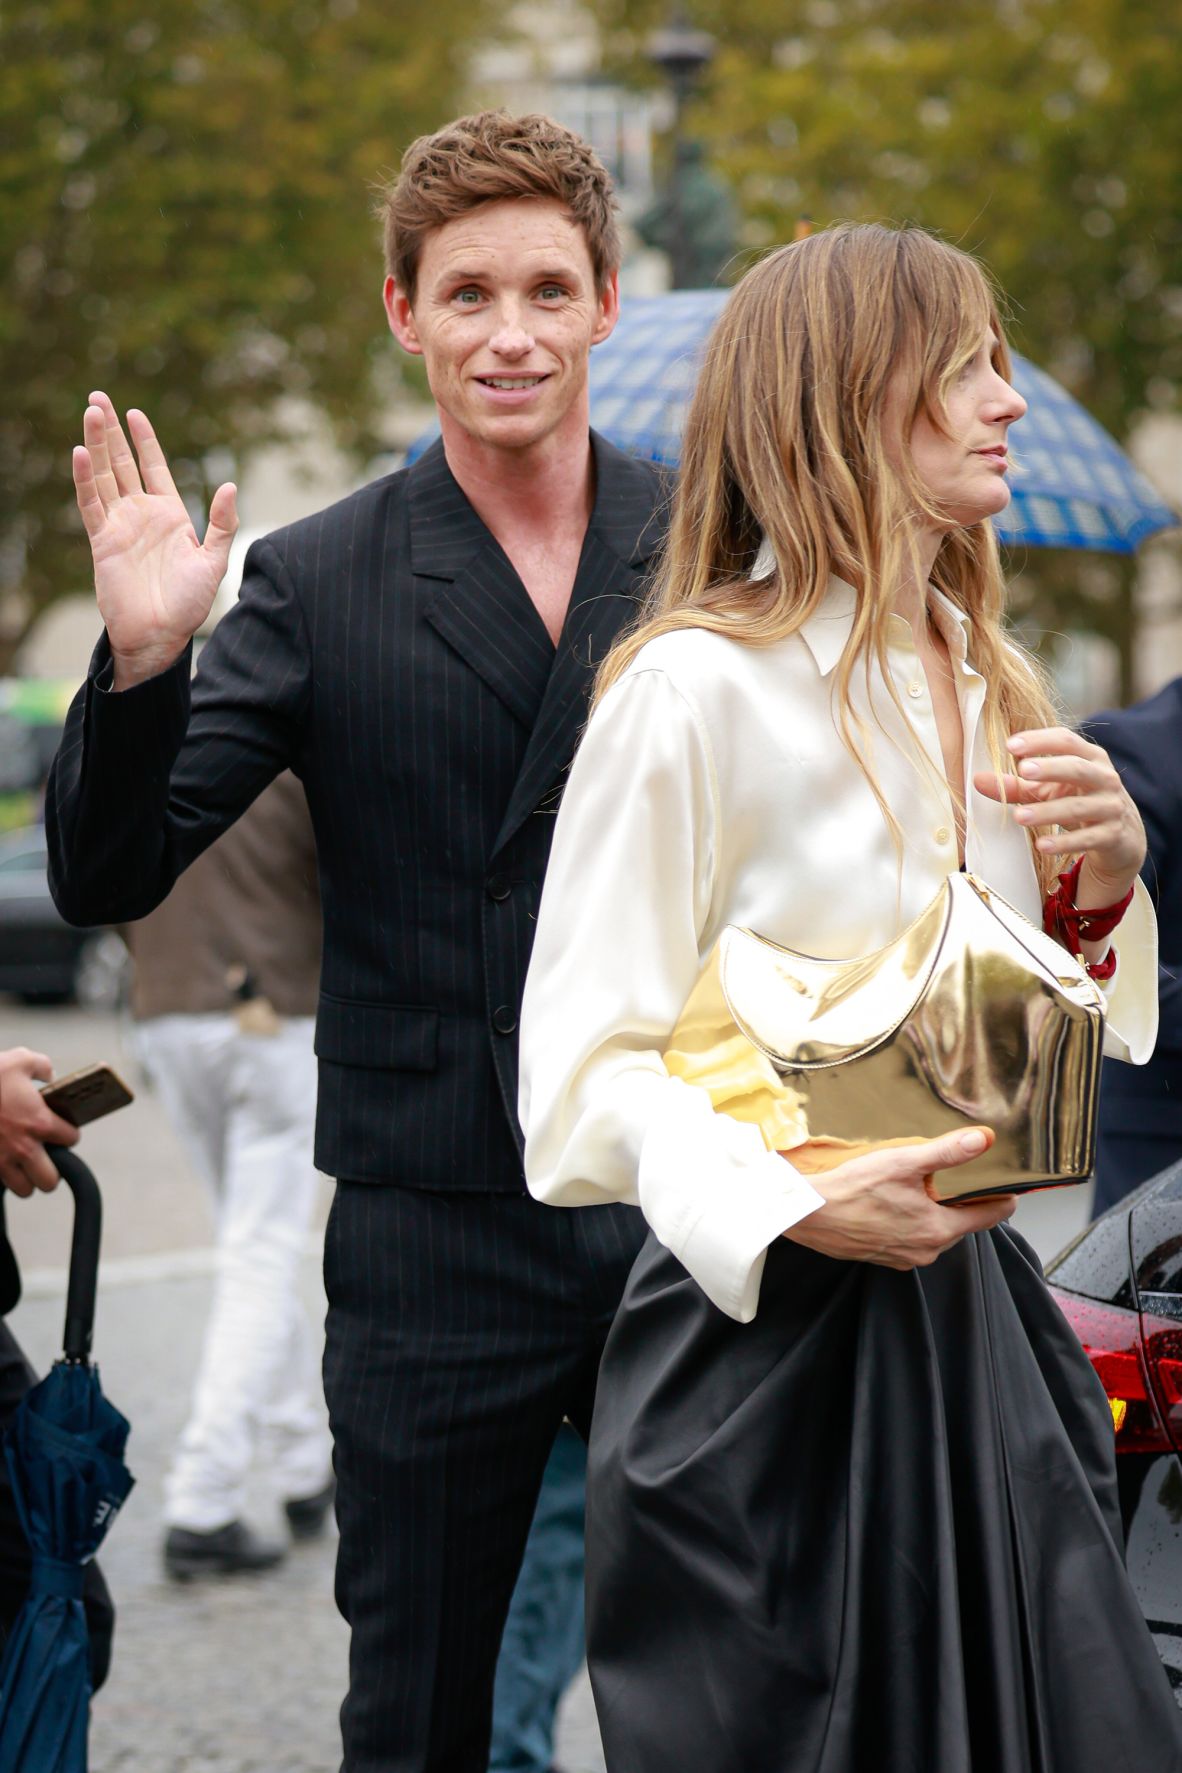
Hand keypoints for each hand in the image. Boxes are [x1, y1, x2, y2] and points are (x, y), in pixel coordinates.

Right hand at [0, 1049, 79, 1196]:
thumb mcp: (20, 1059)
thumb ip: (42, 1066)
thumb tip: (49, 1075)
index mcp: (39, 1122)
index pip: (71, 1139)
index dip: (69, 1133)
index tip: (63, 1130)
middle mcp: (23, 1147)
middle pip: (50, 1180)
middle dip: (52, 1170)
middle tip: (45, 1156)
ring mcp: (0, 1160)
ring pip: (25, 1189)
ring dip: (27, 1178)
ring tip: (24, 1165)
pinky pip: (0, 1184)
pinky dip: (4, 1177)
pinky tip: (3, 1161)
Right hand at [72, 390, 238, 689]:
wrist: (161, 635)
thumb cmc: (189, 604)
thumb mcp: (214, 561)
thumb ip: (222, 523)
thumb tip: (230, 486)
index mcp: (169, 514)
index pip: (154, 467)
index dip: (144, 440)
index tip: (135, 413)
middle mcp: (141, 514)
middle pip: (122, 463)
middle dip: (112, 432)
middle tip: (98, 398)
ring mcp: (120, 525)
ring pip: (104, 475)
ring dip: (96, 445)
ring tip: (91, 412)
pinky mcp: (102, 540)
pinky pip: (91, 503)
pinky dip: (85, 478)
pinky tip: (80, 452)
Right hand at [782, 1127, 1014, 1267]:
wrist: (809, 1215)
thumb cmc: (854, 1188)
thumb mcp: (904, 1163)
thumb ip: (947, 1153)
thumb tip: (984, 1140)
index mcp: (938, 1230)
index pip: (990, 1216)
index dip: (1001, 1197)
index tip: (1006, 1184)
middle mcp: (926, 1251)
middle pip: (961, 1224)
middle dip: (961, 1202)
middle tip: (955, 1177)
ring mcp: (904, 1258)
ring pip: (935, 1232)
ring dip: (934, 1213)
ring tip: (920, 1187)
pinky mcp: (884, 1258)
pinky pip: (911, 1240)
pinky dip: (911, 1223)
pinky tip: (894, 1204)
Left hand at [975, 726, 1145, 904]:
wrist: (1122, 837)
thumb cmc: (1078, 801)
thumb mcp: (1048, 791)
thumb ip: (1015, 785)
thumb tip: (976, 779)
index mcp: (1089, 758)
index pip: (1066, 741)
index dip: (1040, 740)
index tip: (1010, 744)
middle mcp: (1105, 778)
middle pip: (1078, 768)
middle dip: (1051, 768)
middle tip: (1022, 770)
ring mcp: (1111, 807)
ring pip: (1079, 806)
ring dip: (1048, 811)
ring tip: (1019, 816)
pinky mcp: (1113, 836)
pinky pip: (1088, 838)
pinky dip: (1065, 842)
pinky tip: (1043, 845)